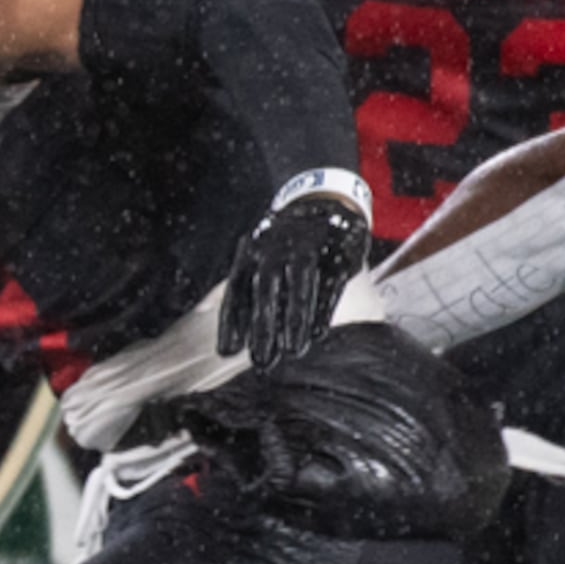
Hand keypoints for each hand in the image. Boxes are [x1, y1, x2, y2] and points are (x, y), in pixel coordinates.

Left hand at [219, 173, 373, 369]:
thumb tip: (228, 340)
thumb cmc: (285, 247)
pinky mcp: (337, 251)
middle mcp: (275, 247)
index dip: (231, 323)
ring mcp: (307, 246)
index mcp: (251, 252)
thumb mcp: (259, 259)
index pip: (237, 290)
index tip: (227, 353)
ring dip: (294, 320)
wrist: (325, 202)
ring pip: (298, 285)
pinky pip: (328, 282)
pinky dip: (322, 309)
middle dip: (263, 327)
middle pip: (266, 290)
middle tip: (261, 361)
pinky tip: (318, 334)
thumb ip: (245, 294)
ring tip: (292, 351)